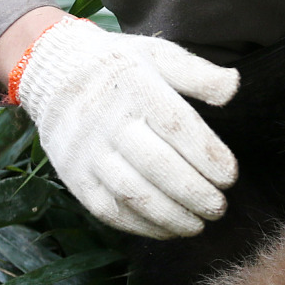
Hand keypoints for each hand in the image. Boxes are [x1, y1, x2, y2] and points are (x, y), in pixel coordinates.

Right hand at [15, 17, 239, 237]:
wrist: (51, 72)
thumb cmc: (119, 65)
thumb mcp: (158, 55)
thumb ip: (197, 73)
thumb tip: (233, 86)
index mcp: (136, 87)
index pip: (177, 126)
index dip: (207, 155)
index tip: (230, 176)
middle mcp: (108, 122)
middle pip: (158, 166)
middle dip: (195, 193)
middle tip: (219, 207)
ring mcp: (88, 152)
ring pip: (133, 194)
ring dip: (171, 216)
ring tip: (199, 224)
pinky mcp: (74, 176)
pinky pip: (108, 209)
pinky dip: (142, 226)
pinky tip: (169, 229)